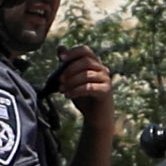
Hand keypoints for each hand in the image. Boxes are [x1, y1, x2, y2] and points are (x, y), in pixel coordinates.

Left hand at [46, 50, 117, 165]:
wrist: (96, 117)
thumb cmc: (84, 98)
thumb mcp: (72, 80)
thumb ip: (67, 65)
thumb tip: (60, 48)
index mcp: (94, 64)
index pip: (85, 50)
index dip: (73, 52)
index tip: (60, 58)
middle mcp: (102, 69)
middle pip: (86, 61)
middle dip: (70, 69)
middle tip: (60, 80)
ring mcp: (106, 80)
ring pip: (87, 74)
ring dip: (72, 81)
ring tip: (62, 89)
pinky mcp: (106, 91)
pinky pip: (90, 87)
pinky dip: (76, 90)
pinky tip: (68, 95)